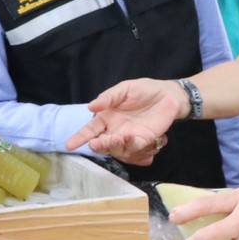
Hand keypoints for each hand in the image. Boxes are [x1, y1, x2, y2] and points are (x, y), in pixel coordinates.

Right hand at [67, 79, 186, 163]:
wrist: (168, 94)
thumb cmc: (144, 90)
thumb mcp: (124, 89)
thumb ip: (108, 97)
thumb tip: (91, 106)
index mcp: (107, 117)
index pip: (90, 130)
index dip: (80, 137)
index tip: (69, 145)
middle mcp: (116, 130)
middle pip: (102, 143)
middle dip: (99, 145)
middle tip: (97, 142)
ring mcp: (130, 137)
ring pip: (118, 150)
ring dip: (116, 147)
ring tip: (120, 138)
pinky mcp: (145, 141)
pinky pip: (136, 150)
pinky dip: (135, 149)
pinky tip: (136, 139)